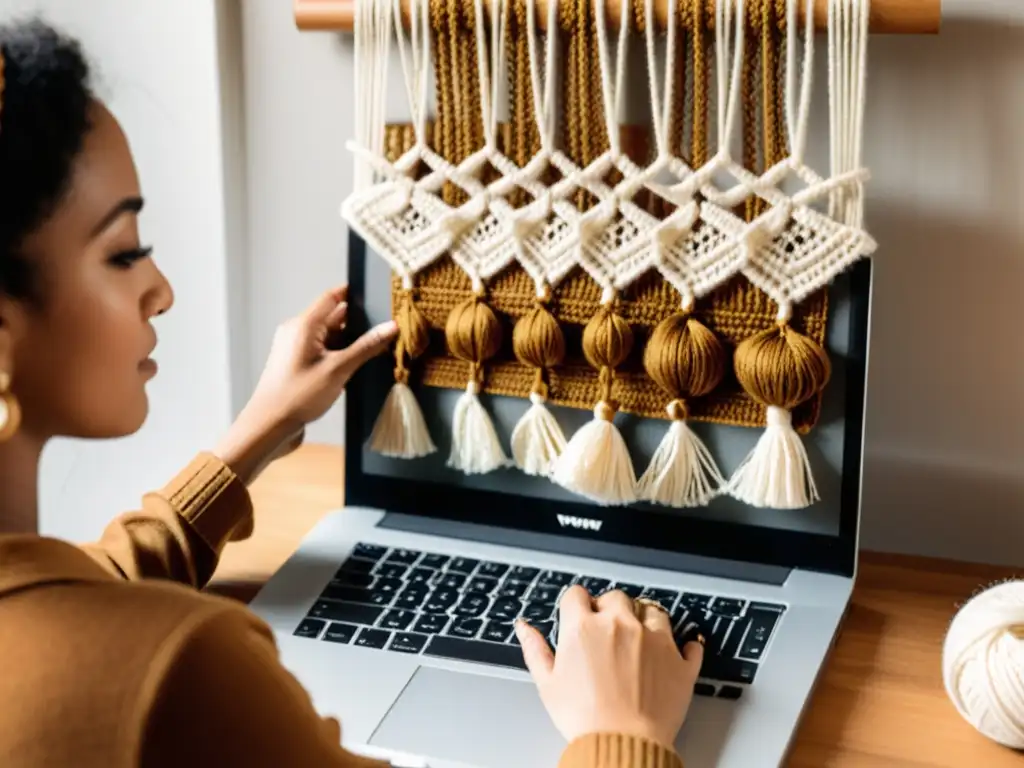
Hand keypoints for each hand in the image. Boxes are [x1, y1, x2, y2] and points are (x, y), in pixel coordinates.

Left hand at [214, 285, 396, 482]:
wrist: (269, 426)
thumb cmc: (298, 395)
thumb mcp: (338, 370)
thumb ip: (366, 347)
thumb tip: (391, 326)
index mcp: (304, 325)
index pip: (332, 296)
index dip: (354, 293)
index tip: (378, 296)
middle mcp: (297, 331)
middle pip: (333, 317)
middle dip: (358, 323)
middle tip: (385, 329)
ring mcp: (295, 348)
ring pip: (329, 336)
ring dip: (349, 342)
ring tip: (376, 350)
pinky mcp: (297, 364)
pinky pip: (322, 351)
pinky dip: (339, 355)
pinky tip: (355, 367)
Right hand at [516, 586, 703, 749]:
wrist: (621, 745)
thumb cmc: (583, 719)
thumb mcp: (547, 683)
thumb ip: (535, 649)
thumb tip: (524, 627)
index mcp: (584, 627)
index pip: (577, 595)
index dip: (576, 605)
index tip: (579, 616)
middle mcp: (620, 624)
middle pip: (616, 597)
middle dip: (610, 609)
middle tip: (607, 632)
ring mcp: (654, 639)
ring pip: (652, 609)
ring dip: (645, 618)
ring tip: (640, 638)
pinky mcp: (680, 660)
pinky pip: (689, 643)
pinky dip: (684, 645)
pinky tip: (678, 651)